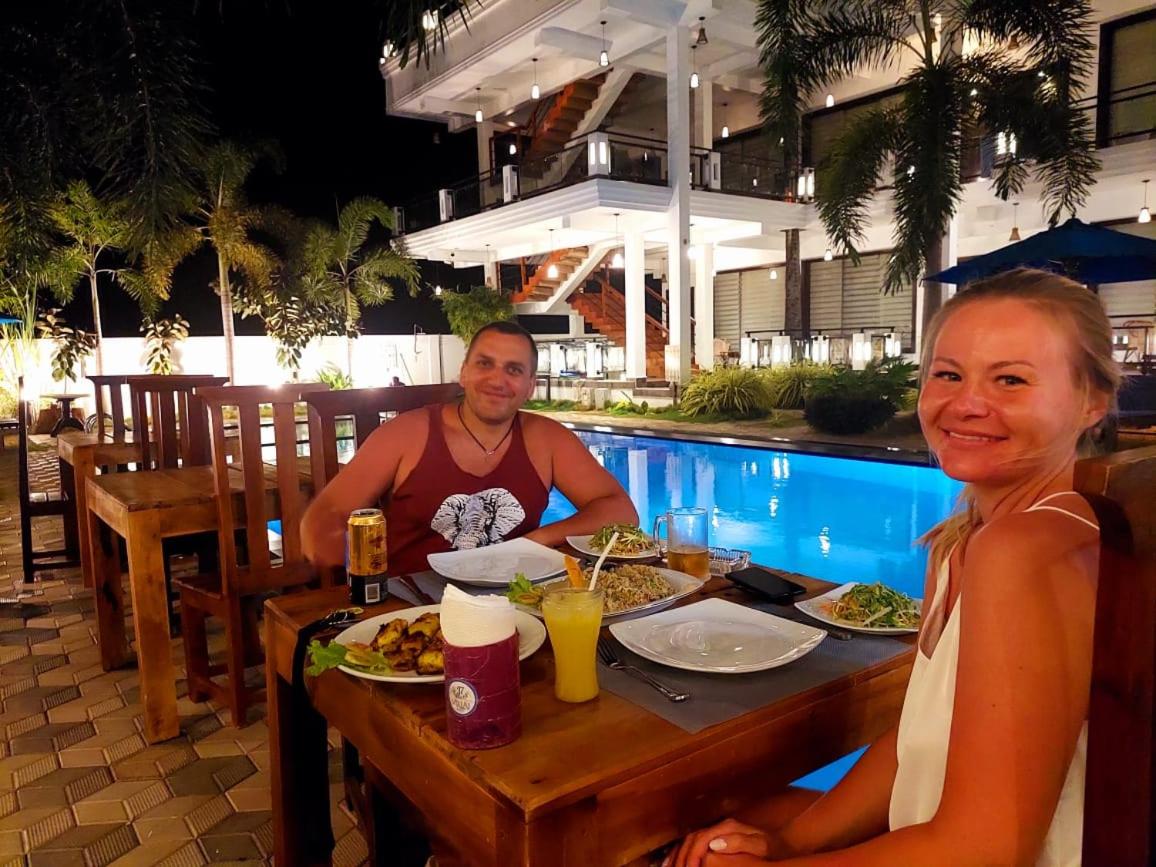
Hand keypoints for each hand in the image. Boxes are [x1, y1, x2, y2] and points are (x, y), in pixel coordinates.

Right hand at [664, 819, 778, 866]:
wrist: (780, 842)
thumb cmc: (771, 847)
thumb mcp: (760, 846)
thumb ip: (739, 842)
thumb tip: (714, 844)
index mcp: (726, 827)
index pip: (701, 840)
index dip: (692, 856)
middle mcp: (718, 827)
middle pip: (690, 839)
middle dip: (680, 858)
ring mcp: (715, 831)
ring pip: (687, 840)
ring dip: (675, 855)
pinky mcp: (714, 837)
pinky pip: (690, 843)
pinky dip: (679, 852)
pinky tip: (670, 861)